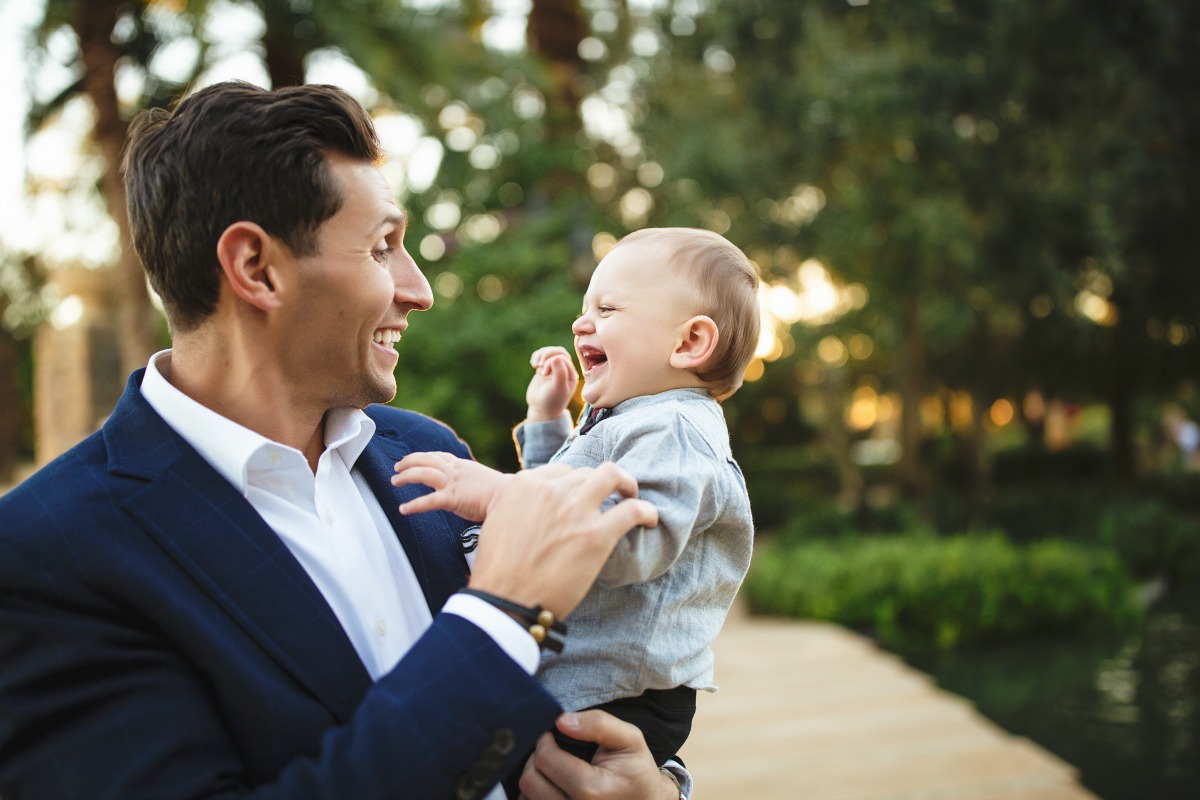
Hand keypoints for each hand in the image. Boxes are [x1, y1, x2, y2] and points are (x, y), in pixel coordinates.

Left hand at [391, 452, 511, 521]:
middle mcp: (454, 470)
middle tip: (397, 467)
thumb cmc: (500, 492)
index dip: (422, 457)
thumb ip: (469, 479)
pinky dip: (413, 504)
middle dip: (408, 462)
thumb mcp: (481, 479)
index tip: (413, 459)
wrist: (508, 496)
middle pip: (425, 459)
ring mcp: (452, 483)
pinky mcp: (452, 498)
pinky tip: (404, 509)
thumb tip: (467, 486)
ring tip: (395, 481)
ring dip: (406, 476)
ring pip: (422, 473)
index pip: (437, 456)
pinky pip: (428, 501)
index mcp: (461, 465)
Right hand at [468, 463, 656, 617]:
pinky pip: (632, 510)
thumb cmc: (498, 571)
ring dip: (627, 484)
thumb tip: (537, 509)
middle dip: (600, 485)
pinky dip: (646, 511)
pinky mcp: (596, 535)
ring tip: (633, 497)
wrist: (505, 601)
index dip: (575, 485)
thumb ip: (519, 505)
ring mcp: (575, 511)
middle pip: (588, 473)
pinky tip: (649, 520)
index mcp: (525, 484)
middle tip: (610, 498)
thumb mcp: (498, 521)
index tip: (581, 498)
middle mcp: (551, 490)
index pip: (562, 471)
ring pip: (613, 477)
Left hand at [518, 711, 679, 799]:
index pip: (545, 760)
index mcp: (592, 789)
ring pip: (526, 797)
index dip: (544, 740)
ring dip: (535, 778)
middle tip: (551, 750)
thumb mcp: (630, 739)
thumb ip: (598, 724)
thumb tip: (561, 720)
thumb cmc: (636, 770)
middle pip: (530, 781)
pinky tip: (552, 784)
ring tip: (554, 769)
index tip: (553, 735)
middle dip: (536, 759)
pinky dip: (535, 794)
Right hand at [526, 346, 578, 421]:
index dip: (551, 361)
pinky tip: (533, 365)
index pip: (563, 357)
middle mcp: (564, 369)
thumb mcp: (557, 388)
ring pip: (550, 352)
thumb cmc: (552, 400)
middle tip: (539, 366)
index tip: (544, 374)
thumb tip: (557, 357)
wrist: (541, 409)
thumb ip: (560, 373)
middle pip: (558, 351)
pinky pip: (542, 355)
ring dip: (541, 354)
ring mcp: (554, 369)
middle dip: (546, 355)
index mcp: (571, 373)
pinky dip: (536, 356)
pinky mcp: (544, 369)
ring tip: (535, 365)